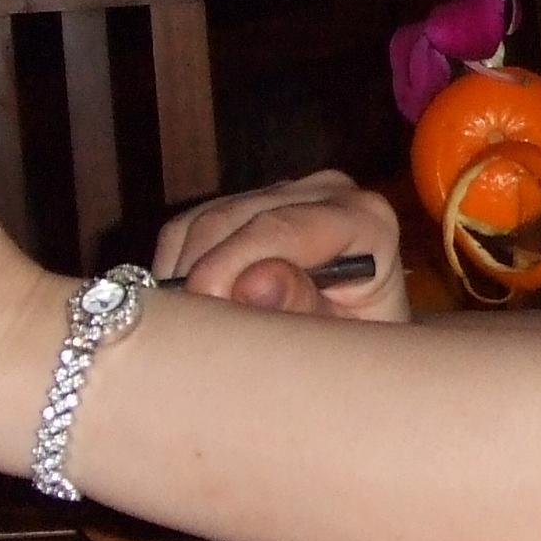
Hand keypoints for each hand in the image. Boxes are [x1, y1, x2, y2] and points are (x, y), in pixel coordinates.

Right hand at [154, 171, 410, 320]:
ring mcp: (282, 192)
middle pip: (231, 219)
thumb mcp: (340, 342)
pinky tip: (189, 312)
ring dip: (182, 278)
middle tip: (189, 333)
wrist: (360, 344)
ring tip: (190, 330)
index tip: (205, 310)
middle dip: (200, 276)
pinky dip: (175, 272)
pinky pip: (187, 230)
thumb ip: (302, 309)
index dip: (231, 265)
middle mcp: (324, 192)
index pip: (280, 228)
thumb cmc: (357, 348)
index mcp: (364, 220)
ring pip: (201, 223)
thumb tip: (253, 282)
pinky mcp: (245, 205)